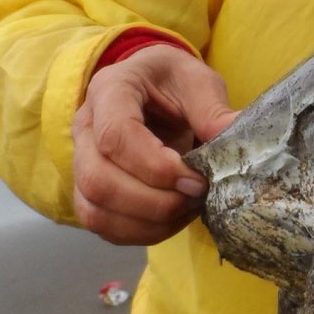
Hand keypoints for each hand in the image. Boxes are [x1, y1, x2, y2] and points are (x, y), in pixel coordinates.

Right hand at [72, 44, 238, 244]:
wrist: (155, 89)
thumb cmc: (174, 82)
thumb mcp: (198, 81)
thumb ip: (212, 109)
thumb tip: (232, 138)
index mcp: (109, 90)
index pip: (115, 136)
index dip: (156, 167)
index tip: (196, 180)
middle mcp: (84, 128)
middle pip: (98, 180)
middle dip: (153, 201)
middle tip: (198, 195)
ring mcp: (80, 162)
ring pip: (95, 210)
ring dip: (149, 221)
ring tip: (190, 207)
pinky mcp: (89, 192)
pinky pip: (104, 226)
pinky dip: (143, 232)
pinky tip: (176, 217)